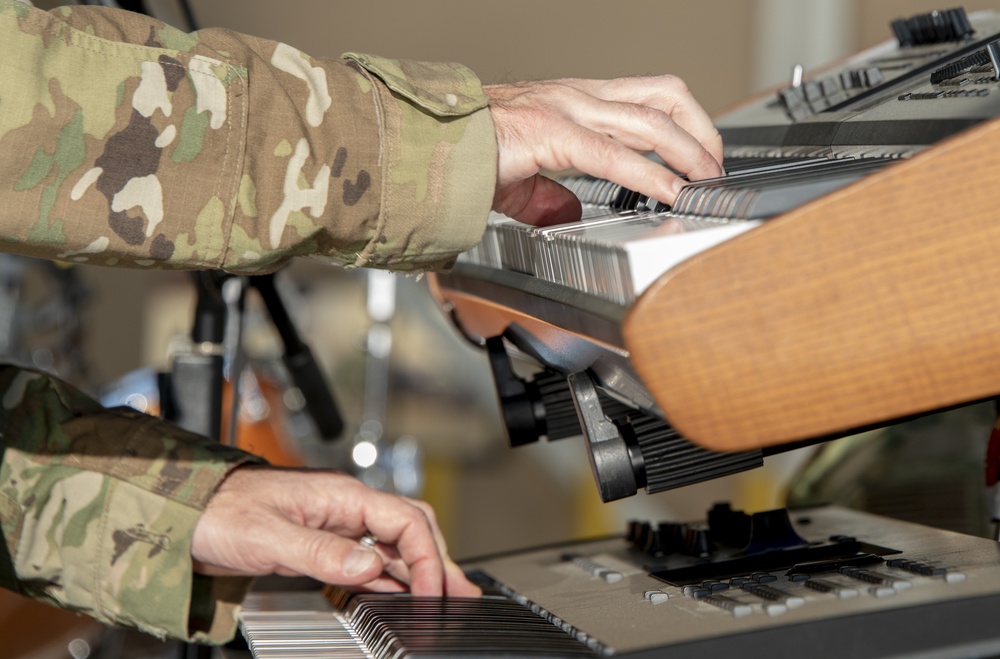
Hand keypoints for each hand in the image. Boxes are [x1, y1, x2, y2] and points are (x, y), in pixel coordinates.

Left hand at [190, 465, 479, 596]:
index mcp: (341, 495)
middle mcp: (344, 506)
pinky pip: (365, 559)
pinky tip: (395, 594)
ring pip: (390, 545)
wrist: (183, 512)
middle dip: (437, 558)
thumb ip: (323, 551)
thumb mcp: (270, 535)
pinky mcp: (319, 542)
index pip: (405, 521)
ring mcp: (333, 524)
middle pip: (409, 528)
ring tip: (441, 597)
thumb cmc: (220, 510)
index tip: (433, 592)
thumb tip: (371, 565)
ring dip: (416, 570)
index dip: (426, 558)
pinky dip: (386, 578)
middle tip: (459, 592)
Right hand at [486, 76, 723, 224]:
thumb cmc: (463, 154)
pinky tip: (672, 192)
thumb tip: (567, 213)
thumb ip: (547, 197)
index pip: (647, 97)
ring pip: (650, 119)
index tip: (700, 156)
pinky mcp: (550, 133)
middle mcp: (575, 96)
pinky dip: (650, 175)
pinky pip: (613, 155)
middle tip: (715, 168)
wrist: (423, 146)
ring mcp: (565, 109)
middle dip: (701, 131)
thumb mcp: (517, 178)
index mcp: (572, 101)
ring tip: (706, 179)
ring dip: (689, 151)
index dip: (684, 124)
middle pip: (663, 96)